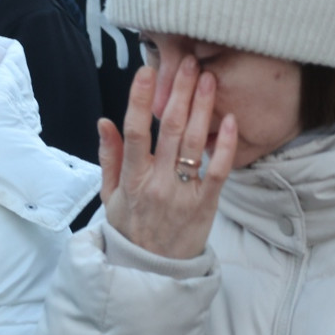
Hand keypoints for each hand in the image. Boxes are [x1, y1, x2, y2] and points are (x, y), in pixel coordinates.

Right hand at [98, 60, 236, 258]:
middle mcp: (156, 182)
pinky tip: (229, 119)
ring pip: (195, 143)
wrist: (152, 271)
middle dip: (180, 92)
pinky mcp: (206, 204)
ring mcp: (182, 193)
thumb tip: (104, 121)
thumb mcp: (109, 195)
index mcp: (131, 178)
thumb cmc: (130, 227)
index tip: (147, 71)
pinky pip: (218, 170)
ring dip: (203, 107)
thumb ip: (109, 157)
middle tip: (189, 63)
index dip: (140, 100)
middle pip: (170, 129)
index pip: (134, 131)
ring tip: (209, 79)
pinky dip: (226, 145)